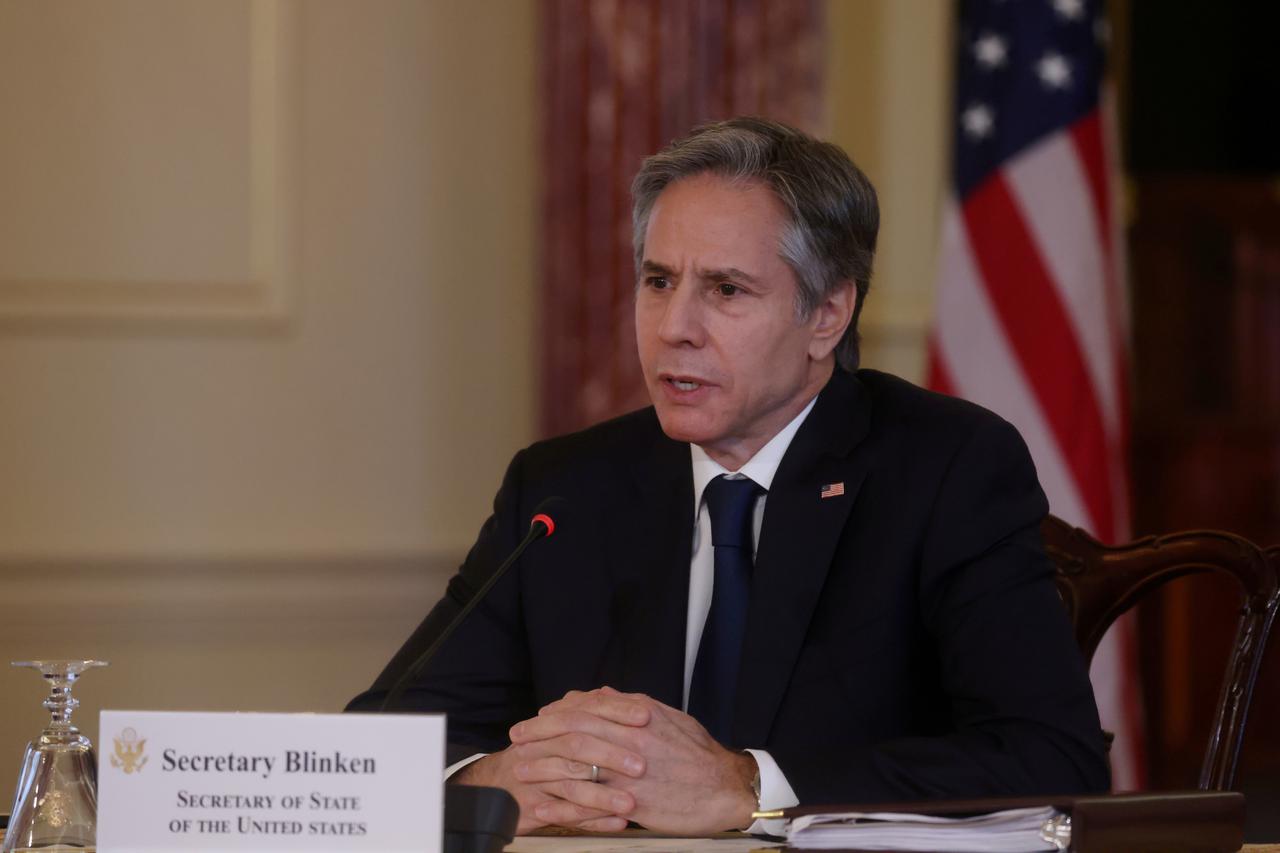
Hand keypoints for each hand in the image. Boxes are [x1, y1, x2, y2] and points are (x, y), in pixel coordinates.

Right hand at [453, 692, 650, 833]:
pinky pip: (566, 815)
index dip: (616, 711)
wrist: (497, 787)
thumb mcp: (564, 731)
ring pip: (572, 786)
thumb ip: (595, 716)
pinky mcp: (533, 807)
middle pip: (577, 746)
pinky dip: (594, 820)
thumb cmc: (540, 759)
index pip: (586, 710)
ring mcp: (536, 779)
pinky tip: (617, 823)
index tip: (646, 715)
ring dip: (604, 795)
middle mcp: (542, 748)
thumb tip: (634, 700)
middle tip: (641, 765)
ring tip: (632, 803)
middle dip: (611, 755)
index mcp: (554, 725)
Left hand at [509, 687, 757, 833]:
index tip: (539, 716)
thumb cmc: (699, 754)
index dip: (557, 711)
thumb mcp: (668, 717)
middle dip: (540, 733)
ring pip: (575, 762)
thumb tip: (605, 695)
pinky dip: (560, 801)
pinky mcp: (632, 800)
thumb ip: (633, 706)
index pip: (587, 706)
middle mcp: (632, 737)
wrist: (725, 788)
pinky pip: (589, 800)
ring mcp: (630, 769)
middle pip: (574, 729)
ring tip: (520, 768)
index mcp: (640, 714)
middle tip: (517, 737)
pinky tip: (541, 804)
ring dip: (542, 764)